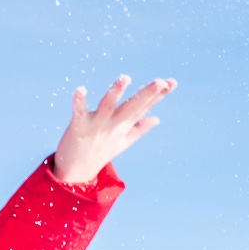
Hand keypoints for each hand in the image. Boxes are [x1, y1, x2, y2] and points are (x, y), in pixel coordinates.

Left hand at [52, 75, 172, 184]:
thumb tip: (156, 118)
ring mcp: (96, 124)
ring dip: (116, 91)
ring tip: (125, 77)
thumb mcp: (123, 141)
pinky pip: (79, 111)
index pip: (144, 107)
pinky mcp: (78, 125)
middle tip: (160, 81)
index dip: (159, 95)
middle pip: (132, 106)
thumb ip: (139, 128)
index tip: (172, 82)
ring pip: (108, 105)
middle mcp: (113, 124)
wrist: (76, 172)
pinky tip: (81, 89)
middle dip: (146, 93)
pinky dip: (79, 101)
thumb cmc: (100, 152)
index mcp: (124, 125)